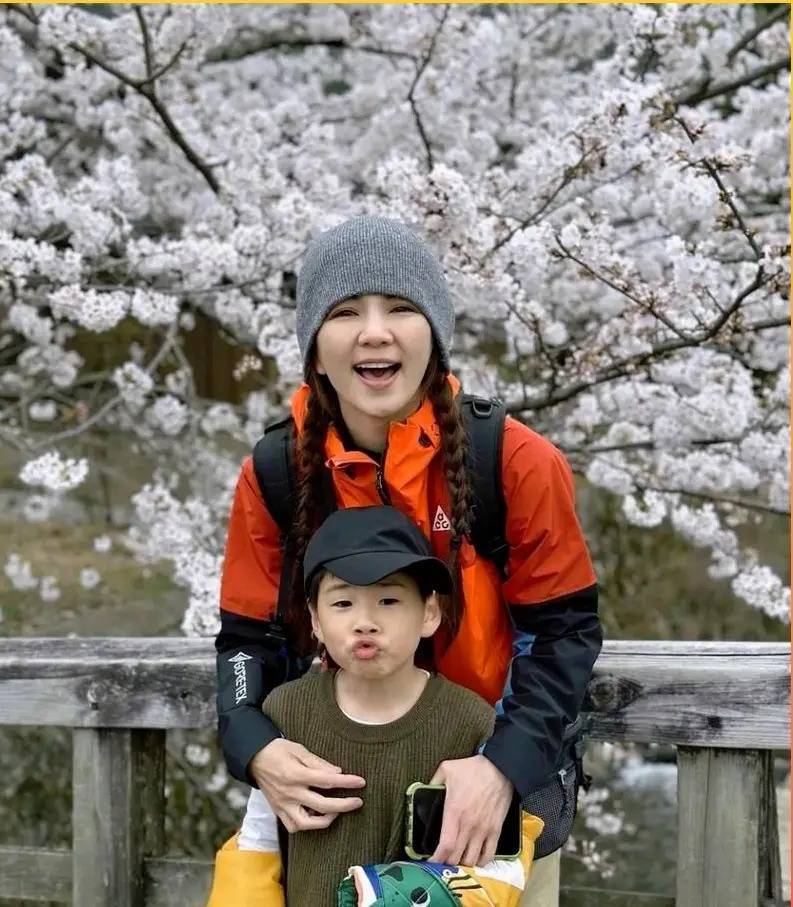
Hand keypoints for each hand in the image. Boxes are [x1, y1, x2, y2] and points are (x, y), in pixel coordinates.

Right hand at [249, 738, 364, 832]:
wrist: (254, 758)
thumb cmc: (278, 750)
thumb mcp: (299, 749)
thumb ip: (318, 763)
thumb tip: (338, 774)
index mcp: (295, 774)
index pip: (327, 781)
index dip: (346, 782)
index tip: (361, 782)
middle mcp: (289, 793)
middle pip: (322, 805)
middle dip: (344, 805)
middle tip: (358, 801)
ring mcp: (282, 805)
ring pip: (306, 824)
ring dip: (325, 820)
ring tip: (337, 811)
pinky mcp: (278, 811)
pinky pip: (294, 826)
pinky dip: (308, 825)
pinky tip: (317, 816)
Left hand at [429, 754, 512, 866]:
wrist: (500, 767)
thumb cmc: (473, 769)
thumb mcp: (447, 769)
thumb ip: (433, 781)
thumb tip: (425, 789)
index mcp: (454, 811)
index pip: (445, 846)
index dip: (437, 859)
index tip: (431, 861)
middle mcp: (469, 825)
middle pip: (456, 857)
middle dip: (447, 862)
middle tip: (442, 860)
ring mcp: (484, 829)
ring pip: (472, 860)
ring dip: (463, 863)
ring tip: (457, 859)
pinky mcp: (496, 830)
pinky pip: (489, 854)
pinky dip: (481, 861)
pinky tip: (476, 858)